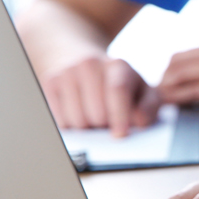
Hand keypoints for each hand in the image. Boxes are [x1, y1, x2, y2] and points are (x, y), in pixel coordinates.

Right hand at [38, 54, 159, 136]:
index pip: (117, 90)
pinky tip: (77, 115)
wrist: (86, 64)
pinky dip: (69, 126)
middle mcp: (90, 64)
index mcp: (118, 66)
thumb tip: (139, 121)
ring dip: (87, 128)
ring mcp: (67, 72)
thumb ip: (149, 107)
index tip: (120, 135)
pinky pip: (58, 119)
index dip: (119, 115)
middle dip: (104, 126)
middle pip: (96, 112)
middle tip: (107, 123)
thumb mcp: (143, 92)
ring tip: (93, 118)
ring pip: (76, 120)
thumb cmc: (120, 86)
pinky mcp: (50, 82)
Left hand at [157, 31, 198, 105]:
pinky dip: (181, 101)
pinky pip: (194, 93)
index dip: (174, 71)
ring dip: (167, 92)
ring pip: (177, 77)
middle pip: (175, 63)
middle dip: (164, 81)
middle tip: (163, 99)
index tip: (172, 85)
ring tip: (166, 109)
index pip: (188, 54)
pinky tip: (180, 111)